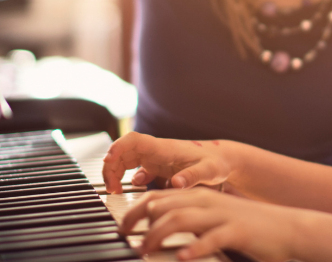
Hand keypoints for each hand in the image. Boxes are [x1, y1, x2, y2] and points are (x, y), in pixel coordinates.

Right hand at [102, 133, 233, 194]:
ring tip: (116, 191)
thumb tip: (175, 184)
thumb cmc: (217, 163)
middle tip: (111, 189)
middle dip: (111, 167)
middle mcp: (156, 151)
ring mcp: (156, 158)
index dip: (117, 148)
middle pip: (124, 151)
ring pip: (127, 160)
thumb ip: (192, 177)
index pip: (133, 141)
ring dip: (117, 173)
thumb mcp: (208, 171)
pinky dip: (129, 178)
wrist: (224, 160)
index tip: (107, 161)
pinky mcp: (159, 166)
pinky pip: (136, 169)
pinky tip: (133, 190)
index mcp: (164, 149)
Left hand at [122, 188, 304, 261]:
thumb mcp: (215, 218)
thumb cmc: (248, 227)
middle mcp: (207, 202)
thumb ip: (190, 219)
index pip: (159, 197)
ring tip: (144, 250)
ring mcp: (222, 215)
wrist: (288, 228)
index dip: (135, 210)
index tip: (122, 227)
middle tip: (124, 238)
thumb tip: (159, 226)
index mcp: (200, 197)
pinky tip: (181, 257)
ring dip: (157, 235)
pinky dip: (194, 248)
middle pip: (163, 205)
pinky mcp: (237, 232)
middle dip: (138, 221)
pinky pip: (211, 238)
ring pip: (181, 219)